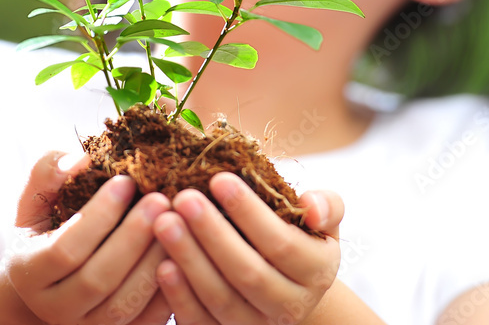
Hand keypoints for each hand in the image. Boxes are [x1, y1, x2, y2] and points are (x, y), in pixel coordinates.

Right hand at [6, 150, 174, 324]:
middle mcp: (55, 308)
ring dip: (155, 261)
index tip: (126, 180)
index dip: (98, 215)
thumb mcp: (37, 200)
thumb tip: (79, 159)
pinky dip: (170, 287)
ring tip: (178, 221)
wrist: (55, 282)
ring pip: (126, 304)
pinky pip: (149, 320)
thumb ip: (48, 172)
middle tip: (161, 198)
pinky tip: (185, 250)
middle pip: (98, 279)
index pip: (64, 249)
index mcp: (29, 272)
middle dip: (133, 236)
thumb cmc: (49, 228)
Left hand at [153, 172, 342, 324]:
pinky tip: (162, 266)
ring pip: (221, 299)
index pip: (282, 243)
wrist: (283, 288)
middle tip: (183, 197)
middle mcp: (290, 306)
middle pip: (249, 273)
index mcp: (317, 271)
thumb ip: (327, 206)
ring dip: (191, 260)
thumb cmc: (296, 237)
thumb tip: (312, 206)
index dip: (250, 212)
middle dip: (213, 233)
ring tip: (165, 223)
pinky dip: (180, 297)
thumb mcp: (320, 221)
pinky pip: (202, 323)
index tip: (219, 178)